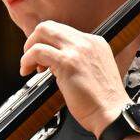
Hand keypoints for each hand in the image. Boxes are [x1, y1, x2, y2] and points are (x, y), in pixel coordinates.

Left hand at [20, 20, 129, 136]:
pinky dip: (27, 59)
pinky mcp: (67, 62)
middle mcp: (87, 42)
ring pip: (42, 32)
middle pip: (50, 27)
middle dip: (34, 40)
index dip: (48, 44)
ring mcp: (77, 50)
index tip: (44, 59)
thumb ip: (79, 61)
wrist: (112, 113)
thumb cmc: (103, 101)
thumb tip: (55, 61)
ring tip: (28, 66)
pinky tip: (26, 70)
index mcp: (95, 42)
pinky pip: (38, 51)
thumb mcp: (95, 71)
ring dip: (29, 49)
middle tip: (31, 58)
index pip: (63, 31)